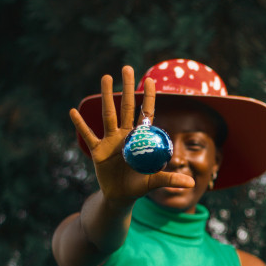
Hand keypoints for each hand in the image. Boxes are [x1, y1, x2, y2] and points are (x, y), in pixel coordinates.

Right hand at [69, 66, 194, 203]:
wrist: (120, 197)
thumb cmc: (139, 186)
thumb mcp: (155, 182)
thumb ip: (171, 179)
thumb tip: (192, 183)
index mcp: (140, 139)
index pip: (145, 114)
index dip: (148, 98)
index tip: (149, 80)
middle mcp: (125, 136)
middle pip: (126, 107)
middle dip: (127, 88)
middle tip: (127, 67)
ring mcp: (110, 141)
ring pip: (108, 115)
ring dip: (106, 96)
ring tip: (105, 76)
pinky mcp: (97, 151)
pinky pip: (88, 136)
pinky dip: (80, 125)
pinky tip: (73, 111)